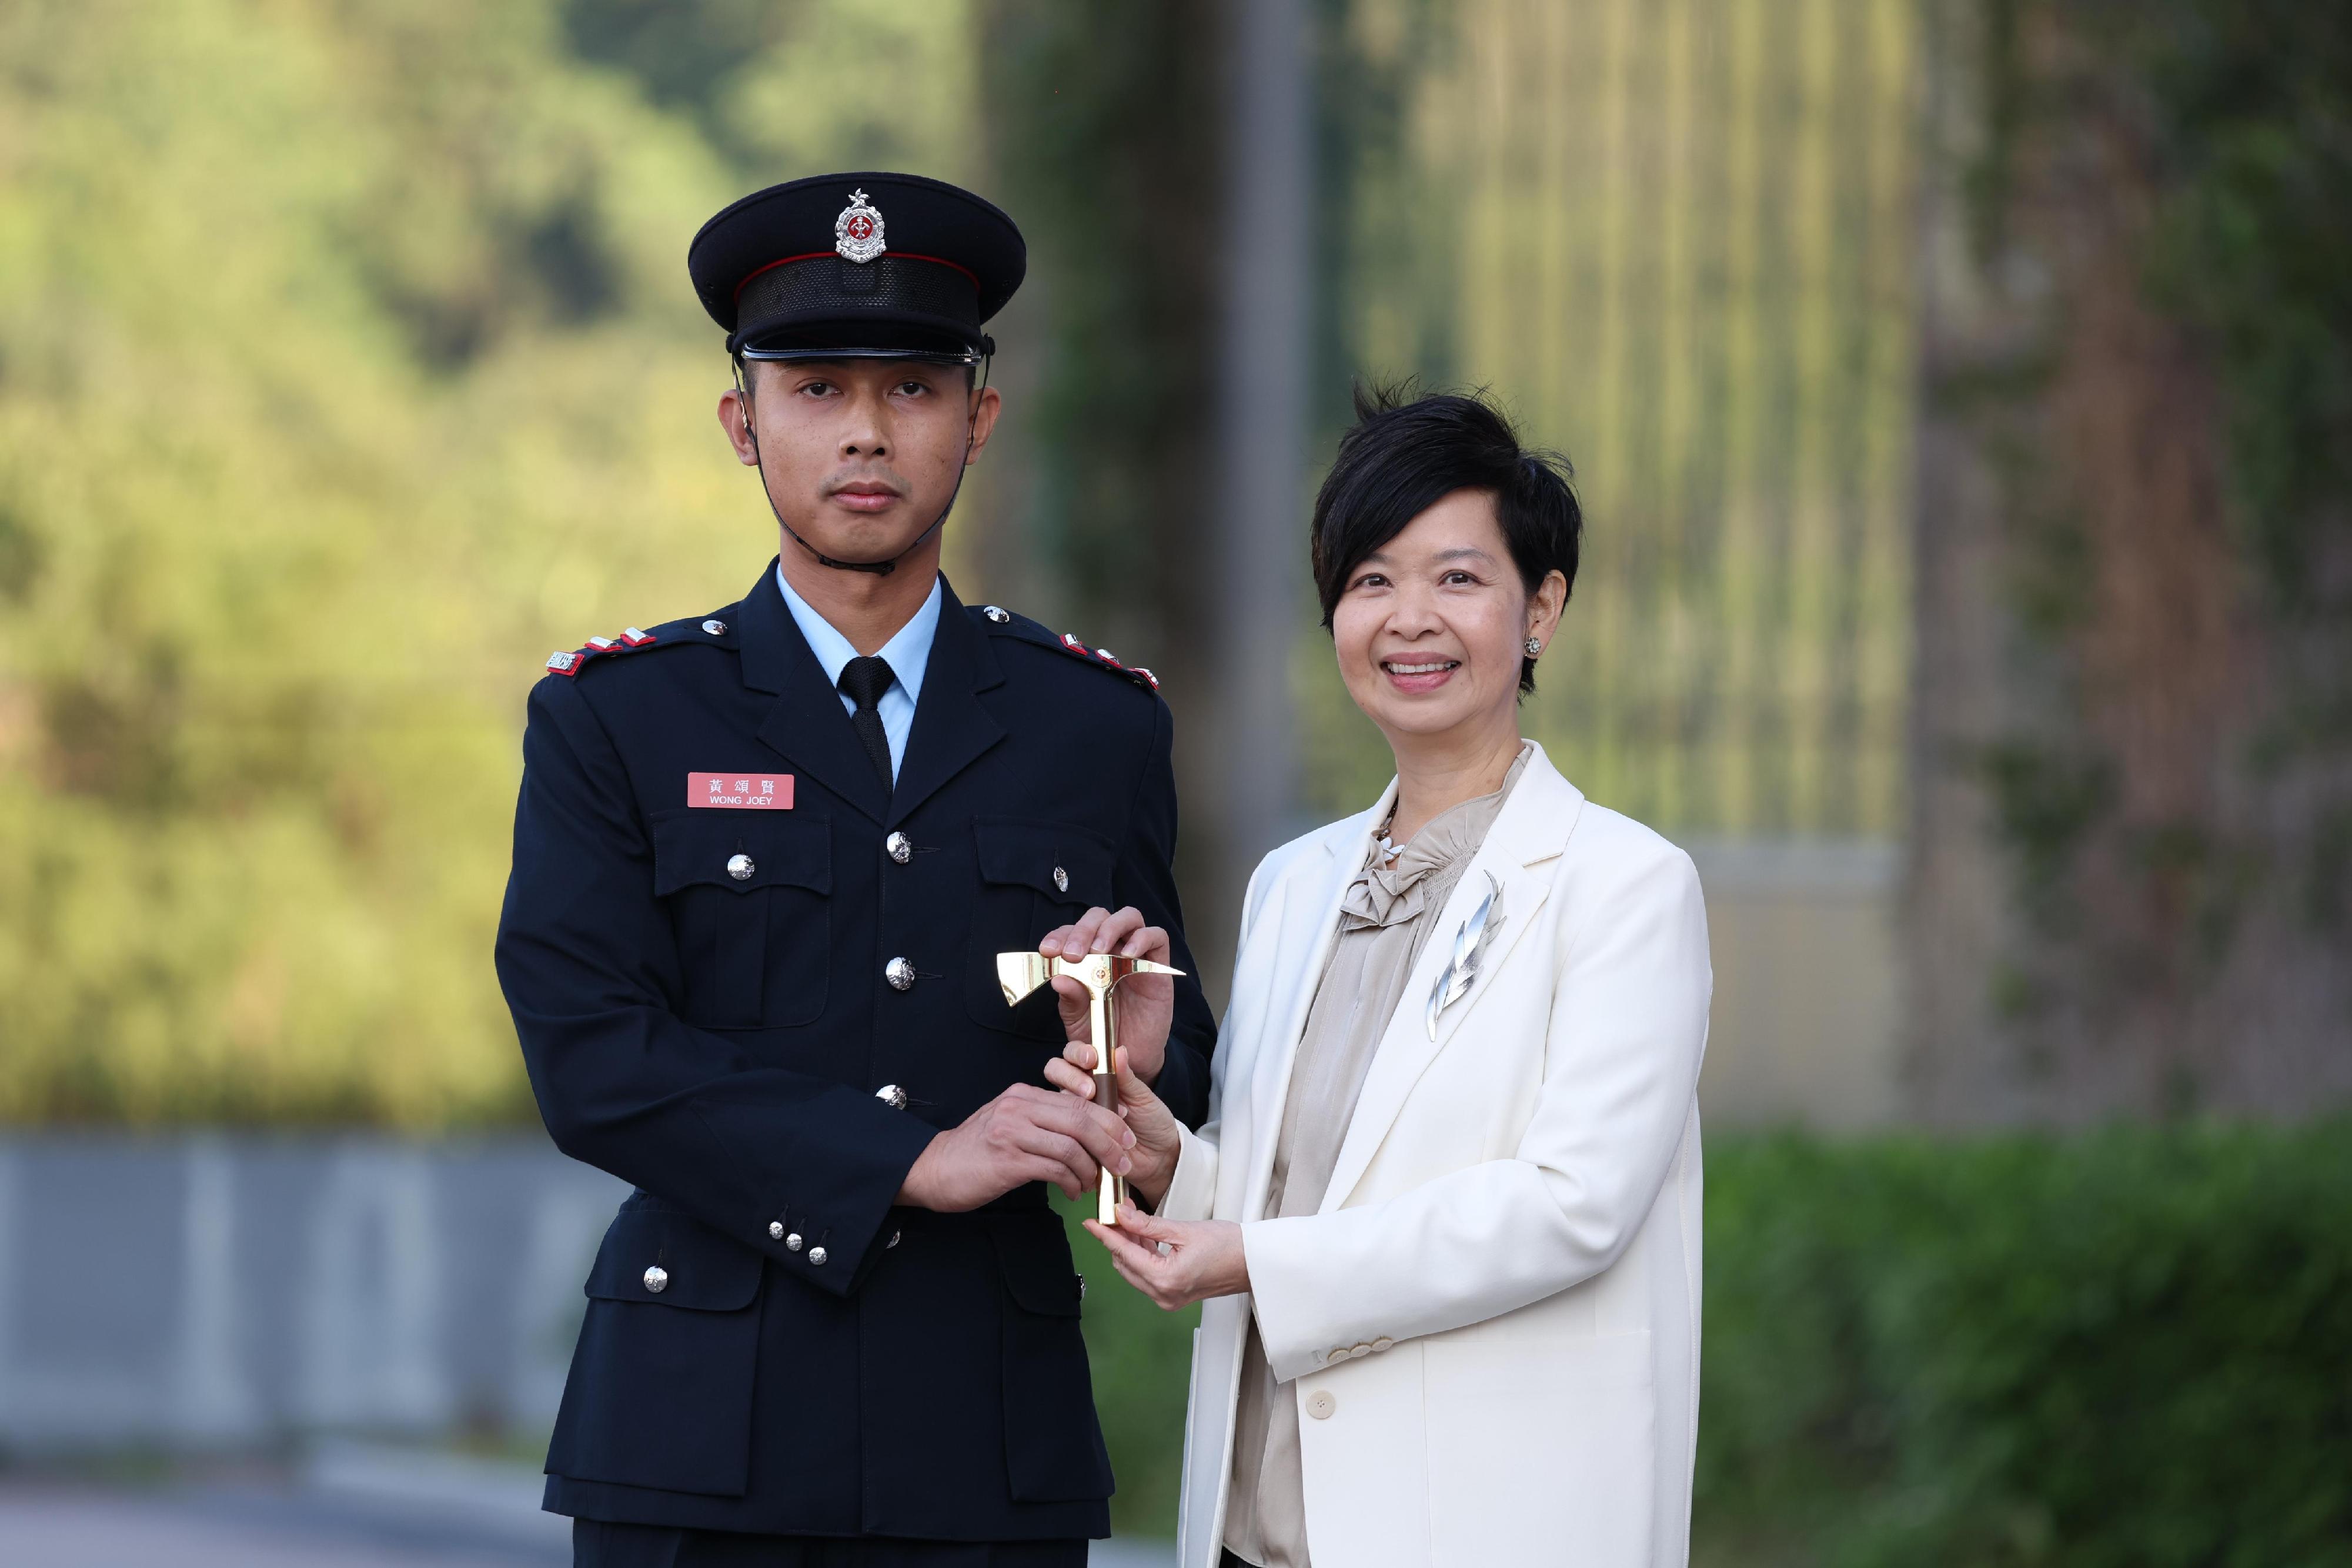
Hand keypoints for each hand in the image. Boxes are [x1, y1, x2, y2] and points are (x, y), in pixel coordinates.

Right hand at [897, 1083, 1135, 1210]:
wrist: (933, 1170)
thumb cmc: (975, 1152)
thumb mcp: (1009, 1123)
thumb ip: (1042, 1120)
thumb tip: (1085, 1129)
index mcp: (1023, 1094)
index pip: (1078, 1101)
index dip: (1109, 1120)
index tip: (1125, 1138)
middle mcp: (1019, 1107)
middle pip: (1081, 1119)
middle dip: (1110, 1143)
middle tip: (1124, 1164)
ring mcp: (1013, 1132)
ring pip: (1072, 1145)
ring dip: (1092, 1168)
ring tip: (1095, 1183)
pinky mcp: (1008, 1160)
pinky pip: (1055, 1169)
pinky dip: (1072, 1182)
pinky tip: (1073, 1192)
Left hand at [1039, 906, 1174, 1085]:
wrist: (1129, 1060)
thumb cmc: (1101, 1034)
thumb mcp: (1078, 1018)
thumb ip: (1070, 998)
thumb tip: (1058, 978)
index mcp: (1085, 957)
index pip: (1073, 932)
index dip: (1059, 935)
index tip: (1047, 951)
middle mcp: (1111, 949)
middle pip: (1100, 917)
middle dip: (1083, 929)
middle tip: (1072, 954)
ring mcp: (1136, 955)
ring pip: (1129, 917)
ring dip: (1110, 928)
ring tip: (1098, 951)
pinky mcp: (1158, 965)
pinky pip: (1157, 936)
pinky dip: (1142, 938)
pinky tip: (1127, 955)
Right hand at [1046, 1041, 1181, 1208]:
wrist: (1156, 1158)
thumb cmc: (1151, 1122)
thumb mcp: (1143, 1097)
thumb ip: (1127, 1076)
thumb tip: (1119, 1050)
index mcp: (1098, 1074)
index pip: (1076, 1054)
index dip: (1078, 1053)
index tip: (1091, 1059)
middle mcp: (1080, 1091)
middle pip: (1056, 1071)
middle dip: (1070, 1076)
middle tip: (1090, 1091)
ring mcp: (1073, 1114)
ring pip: (1056, 1101)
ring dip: (1078, 1107)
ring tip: (1108, 1118)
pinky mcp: (1071, 1137)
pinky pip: (1061, 1131)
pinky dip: (1078, 1132)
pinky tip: (1099, 1137)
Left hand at [1083, 1202, 1249, 1309]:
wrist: (1252, 1263)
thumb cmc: (1228, 1246)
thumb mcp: (1184, 1229)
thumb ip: (1148, 1225)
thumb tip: (1121, 1215)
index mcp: (1166, 1279)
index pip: (1124, 1253)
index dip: (1105, 1235)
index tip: (1091, 1221)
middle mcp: (1163, 1295)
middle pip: (1124, 1265)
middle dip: (1116, 1239)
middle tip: (1115, 1213)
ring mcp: (1168, 1299)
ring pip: (1133, 1270)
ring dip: (1128, 1247)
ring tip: (1129, 1220)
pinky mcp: (1173, 1296)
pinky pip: (1146, 1275)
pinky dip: (1141, 1256)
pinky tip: (1142, 1236)